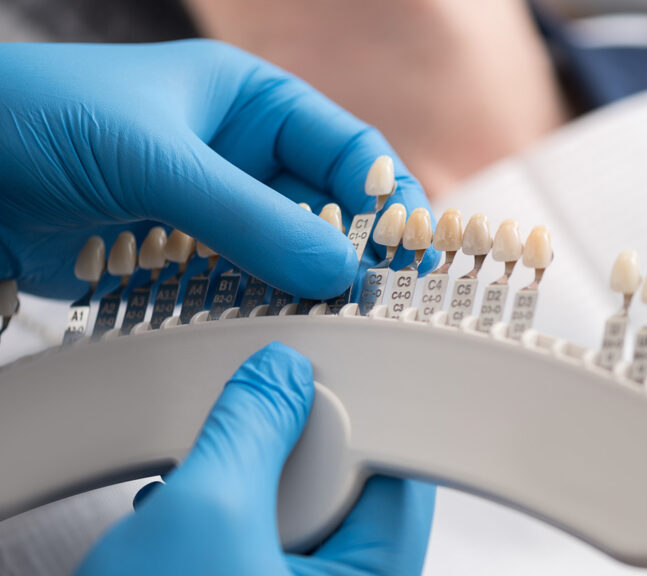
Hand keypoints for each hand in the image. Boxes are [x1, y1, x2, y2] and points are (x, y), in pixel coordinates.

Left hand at [0, 40, 436, 299]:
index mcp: (251, 103)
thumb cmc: (38, 117)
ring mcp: (212, 209)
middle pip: (325, 209)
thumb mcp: (157, 159)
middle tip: (375, 298)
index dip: (386, 197)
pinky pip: (240, 285)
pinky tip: (270, 325)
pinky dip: (257, 307)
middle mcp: (240, 155)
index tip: (408, 248)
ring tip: (329, 319)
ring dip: (305, 286)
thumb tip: (333, 268)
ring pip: (286, 254)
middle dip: (351, 252)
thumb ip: (249, 217)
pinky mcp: (179, 255)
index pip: (347, 150)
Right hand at [75, 342, 435, 575]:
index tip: (312, 390)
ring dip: (239, 492)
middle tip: (242, 461)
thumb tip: (279, 376)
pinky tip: (181, 527)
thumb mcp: (201, 519)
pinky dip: (219, 519)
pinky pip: (257, 538)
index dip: (356, 424)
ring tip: (197, 504)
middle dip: (283, 462)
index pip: (399, 477)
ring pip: (292, 511)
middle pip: (346, 489)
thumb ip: (249, 431)